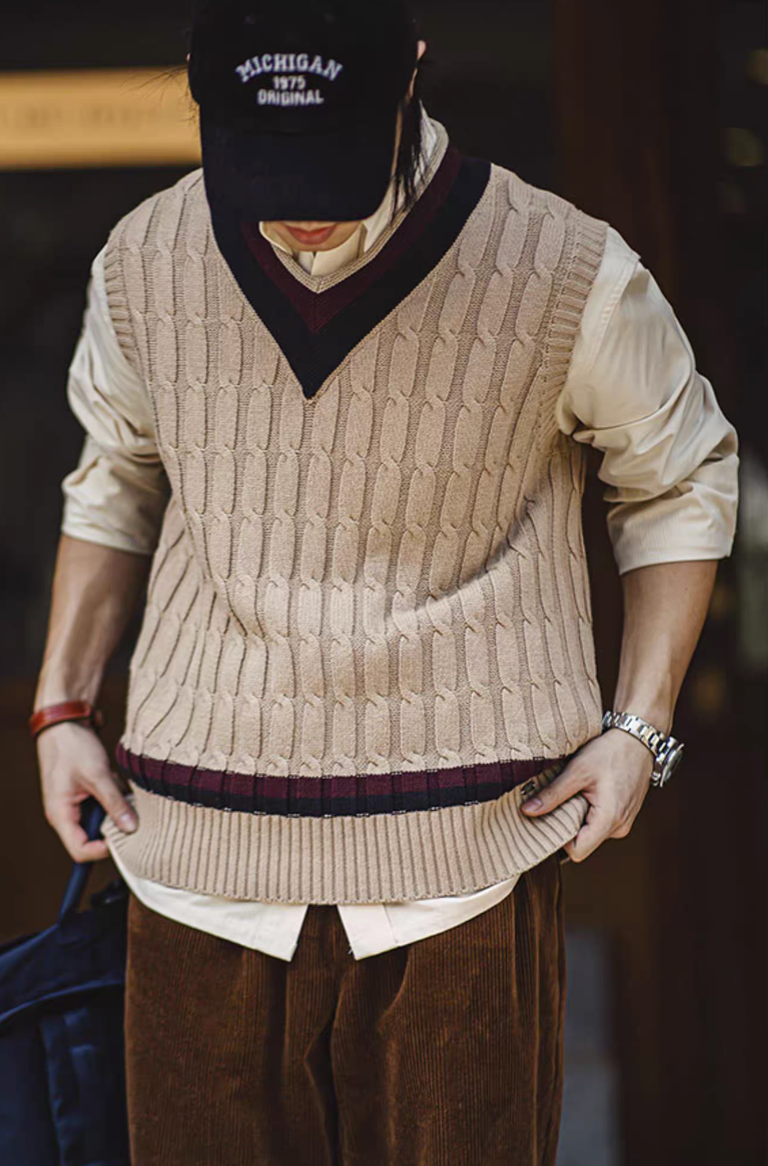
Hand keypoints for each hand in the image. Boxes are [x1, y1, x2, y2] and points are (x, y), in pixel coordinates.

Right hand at [38, 722, 137, 861]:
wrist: (64, 721)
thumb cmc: (73, 746)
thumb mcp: (97, 775)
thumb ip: (114, 802)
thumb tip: (131, 828)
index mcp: (60, 814)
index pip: (80, 851)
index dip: (103, 850)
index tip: (124, 837)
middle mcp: (65, 814)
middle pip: (92, 838)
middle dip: (113, 828)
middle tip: (132, 814)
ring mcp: (75, 805)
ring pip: (101, 820)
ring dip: (116, 809)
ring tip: (122, 790)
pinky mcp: (85, 794)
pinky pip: (103, 805)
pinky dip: (114, 797)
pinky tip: (119, 782)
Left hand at [521, 729, 653, 861]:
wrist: (638, 738)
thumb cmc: (611, 751)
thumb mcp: (577, 771)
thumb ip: (552, 794)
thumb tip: (528, 811)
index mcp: (610, 819)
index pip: (578, 851)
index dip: (559, 840)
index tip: (548, 819)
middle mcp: (620, 827)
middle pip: (583, 842)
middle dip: (567, 825)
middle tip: (559, 801)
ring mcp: (624, 822)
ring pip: (591, 833)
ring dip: (578, 817)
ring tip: (576, 792)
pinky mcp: (624, 815)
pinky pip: (600, 823)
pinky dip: (589, 812)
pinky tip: (587, 792)